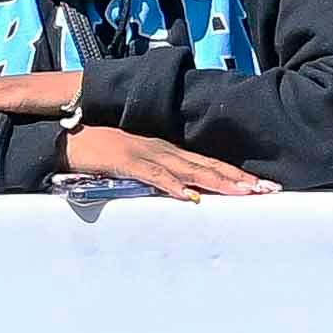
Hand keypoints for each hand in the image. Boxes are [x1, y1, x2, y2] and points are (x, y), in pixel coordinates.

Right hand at [65, 123, 274, 199]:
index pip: (208, 163)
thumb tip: (182, 195)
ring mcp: (145, 152)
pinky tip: (189, 196)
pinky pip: (153, 175)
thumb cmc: (99, 150)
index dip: (234, 174)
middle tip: (265, 190)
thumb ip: (156, 175)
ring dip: (216, 182)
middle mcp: (162, 149)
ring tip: (242, 192)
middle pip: (206, 165)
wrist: (66, 135)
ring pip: (188, 169)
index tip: (260, 186)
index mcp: (166, 150)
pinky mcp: (126, 160)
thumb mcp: (135, 163)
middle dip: (237, 178)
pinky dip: (172, 185)